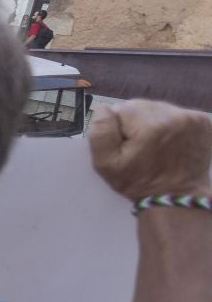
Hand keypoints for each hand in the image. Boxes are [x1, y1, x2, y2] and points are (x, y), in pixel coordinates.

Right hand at [89, 99, 211, 200]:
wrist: (175, 195)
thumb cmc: (137, 182)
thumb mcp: (106, 164)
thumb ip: (100, 132)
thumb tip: (103, 108)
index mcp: (151, 126)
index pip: (121, 109)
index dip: (117, 127)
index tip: (125, 146)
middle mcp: (175, 116)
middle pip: (142, 106)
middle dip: (135, 123)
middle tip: (139, 146)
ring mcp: (193, 118)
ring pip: (158, 108)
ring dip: (152, 122)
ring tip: (155, 144)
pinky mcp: (204, 121)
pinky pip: (176, 113)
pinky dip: (170, 124)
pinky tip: (170, 141)